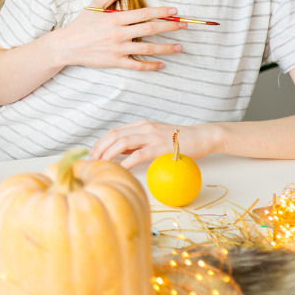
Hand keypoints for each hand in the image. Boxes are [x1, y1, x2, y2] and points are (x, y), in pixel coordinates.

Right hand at [41, 0, 183, 71]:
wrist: (67, 46)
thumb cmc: (80, 25)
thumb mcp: (93, 6)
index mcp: (115, 18)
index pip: (143, 13)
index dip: (161, 12)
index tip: (174, 11)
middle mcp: (119, 33)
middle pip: (150, 30)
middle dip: (170, 28)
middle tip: (184, 26)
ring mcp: (118, 49)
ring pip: (147, 48)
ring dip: (166, 48)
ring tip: (179, 47)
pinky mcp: (115, 62)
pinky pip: (136, 65)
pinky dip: (150, 65)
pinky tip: (162, 64)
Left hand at [91, 121, 219, 169]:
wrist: (201, 137)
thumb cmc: (179, 140)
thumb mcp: (155, 137)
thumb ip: (138, 142)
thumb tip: (120, 152)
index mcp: (141, 124)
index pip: (114, 132)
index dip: (101, 142)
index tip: (93, 154)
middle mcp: (144, 127)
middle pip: (114, 135)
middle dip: (99, 148)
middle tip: (92, 162)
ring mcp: (152, 136)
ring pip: (122, 142)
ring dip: (108, 154)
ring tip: (101, 165)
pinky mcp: (160, 147)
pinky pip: (138, 154)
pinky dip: (126, 162)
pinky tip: (119, 169)